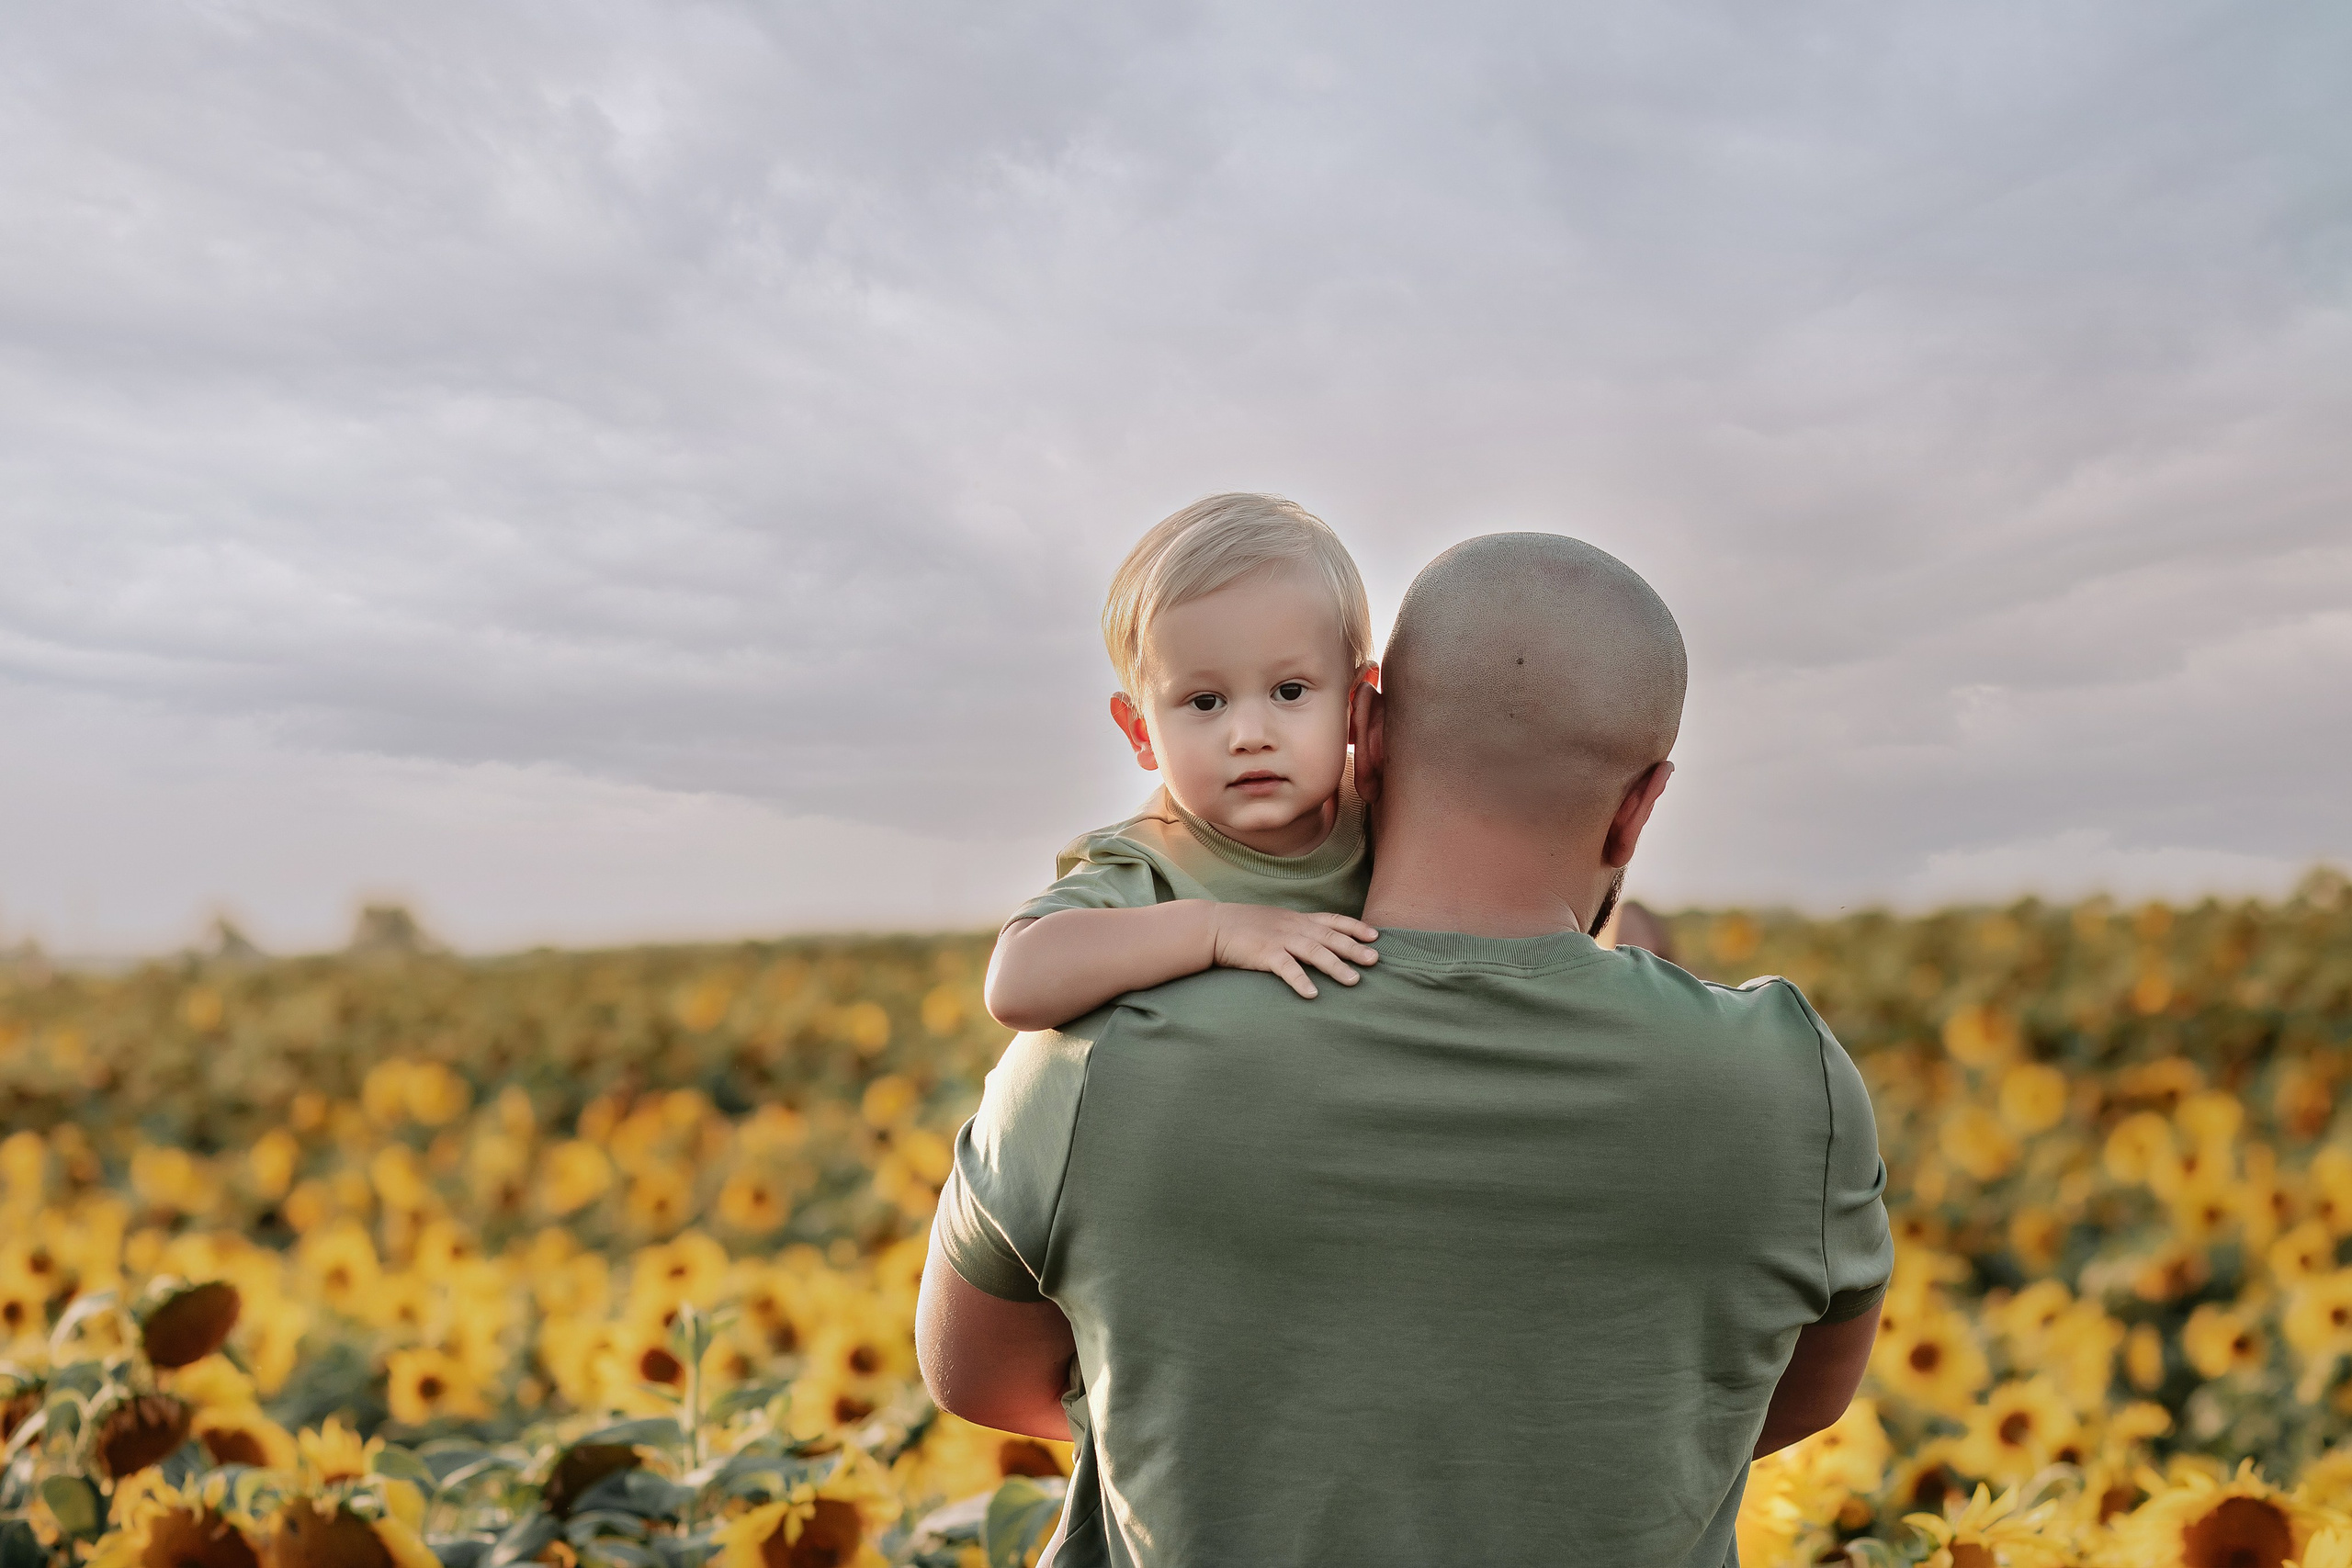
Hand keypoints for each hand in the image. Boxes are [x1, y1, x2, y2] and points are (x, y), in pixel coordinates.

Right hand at [1207, 906, 1379, 998]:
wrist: (1212, 926)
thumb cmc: (1243, 926)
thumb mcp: (1275, 921)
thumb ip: (1295, 928)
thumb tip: (1314, 940)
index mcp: (1297, 919)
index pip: (1333, 920)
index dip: (1355, 927)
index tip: (1375, 936)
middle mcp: (1293, 927)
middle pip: (1331, 937)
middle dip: (1355, 948)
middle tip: (1375, 960)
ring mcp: (1280, 939)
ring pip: (1315, 952)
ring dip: (1336, 966)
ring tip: (1354, 981)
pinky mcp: (1265, 954)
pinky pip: (1287, 969)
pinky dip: (1301, 981)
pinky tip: (1313, 994)